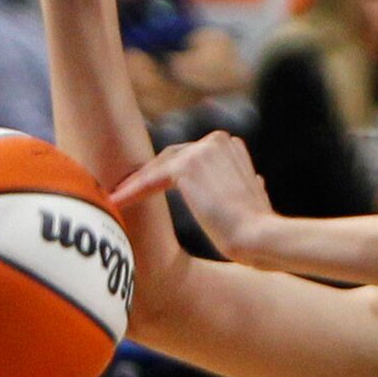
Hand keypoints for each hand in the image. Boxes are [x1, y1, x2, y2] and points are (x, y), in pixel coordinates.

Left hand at [112, 131, 278, 261]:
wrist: (261, 235)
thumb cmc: (262, 229)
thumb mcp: (260, 199)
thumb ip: (252, 185)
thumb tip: (256, 180)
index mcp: (233, 148)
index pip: (191, 156)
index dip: (168, 173)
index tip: (149, 187)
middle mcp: (218, 140)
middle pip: (171, 157)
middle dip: (147, 174)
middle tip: (123, 190)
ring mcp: (201, 150)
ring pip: (158, 166)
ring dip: (135, 183)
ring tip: (115, 197)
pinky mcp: (187, 165)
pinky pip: (150, 179)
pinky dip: (131, 191)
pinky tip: (115, 203)